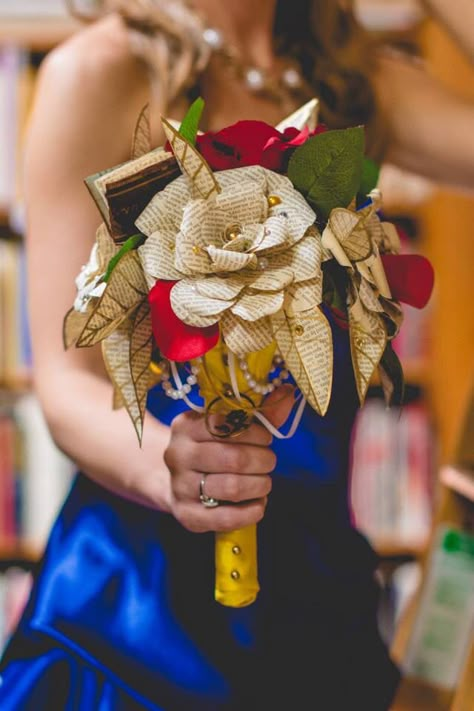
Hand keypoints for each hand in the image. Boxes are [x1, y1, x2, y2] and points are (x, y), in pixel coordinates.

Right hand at [164, 386, 294, 532]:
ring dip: (260, 485)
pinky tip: (258, 503)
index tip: (266, 438)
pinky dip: (251, 511)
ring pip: (232, 487)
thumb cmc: (211, 449)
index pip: (225, 425)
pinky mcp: (187, 515)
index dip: (255, 433)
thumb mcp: (228, 428)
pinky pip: (226, 518)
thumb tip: (288, 394)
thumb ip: (259, 414)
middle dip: (262, 460)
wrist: (175, 481)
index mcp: (185, 426)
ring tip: (264, 482)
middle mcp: (177, 454)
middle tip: (269, 461)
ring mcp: (180, 486)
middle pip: (232, 458)